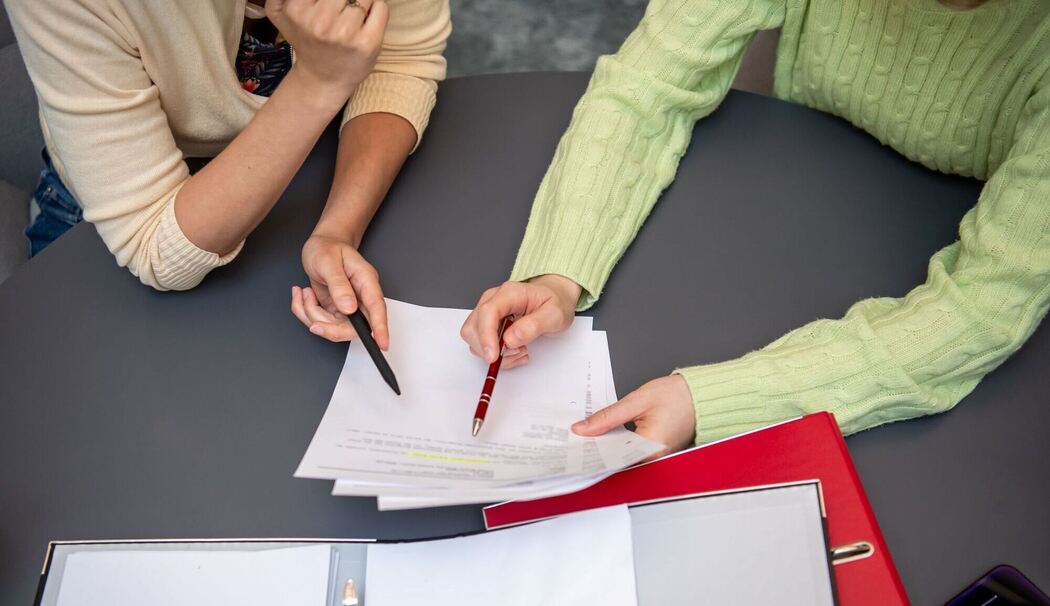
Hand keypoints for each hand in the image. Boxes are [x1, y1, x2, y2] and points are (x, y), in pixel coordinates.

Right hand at [266, 0, 387, 100]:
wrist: (323, 78)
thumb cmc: (306, 39)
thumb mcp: (280, 11)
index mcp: (298, 9)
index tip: (329, 5)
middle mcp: (321, 22)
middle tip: (343, 8)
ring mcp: (345, 33)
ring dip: (363, 2)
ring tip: (352, 16)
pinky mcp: (368, 43)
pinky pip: (381, 7)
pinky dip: (377, 9)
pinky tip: (366, 21)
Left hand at [291, 234, 387, 346]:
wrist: (320, 245)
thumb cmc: (327, 248)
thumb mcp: (329, 262)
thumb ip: (339, 285)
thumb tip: (349, 308)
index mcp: (366, 282)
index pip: (377, 308)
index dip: (380, 328)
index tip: (382, 344)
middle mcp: (360, 297)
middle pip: (353, 326)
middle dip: (329, 327)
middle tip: (312, 322)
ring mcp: (347, 305)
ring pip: (332, 326)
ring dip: (312, 314)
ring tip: (304, 292)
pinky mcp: (334, 309)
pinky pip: (319, 320)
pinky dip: (305, 311)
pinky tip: (303, 294)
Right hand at [460, 274, 581, 366]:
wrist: (554, 299)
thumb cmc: (554, 303)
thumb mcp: (554, 314)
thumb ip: (533, 326)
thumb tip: (510, 339)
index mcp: (509, 293)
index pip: (487, 313)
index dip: (486, 337)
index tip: (493, 356)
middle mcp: (492, 300)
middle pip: (473, 328)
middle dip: (491, 349)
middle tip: (519, 351)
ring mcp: (487, 312)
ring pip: (474, 339)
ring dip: (496, 354)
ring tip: (521, 350)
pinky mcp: (486, 325)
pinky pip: (481, 345)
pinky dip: (497, 356)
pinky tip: (515, 351)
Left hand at [572, 375, 695, 459]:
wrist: (701, 394)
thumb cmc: (678, 395)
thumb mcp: (637, 400)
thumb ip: (608, 417)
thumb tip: (583, 429)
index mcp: (652, 447)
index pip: (613, 458)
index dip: (592, 453)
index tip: (575, 447)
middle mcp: (656, 458)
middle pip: (617, 460)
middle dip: (597, 450)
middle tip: (577, 441)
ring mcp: (658, 457)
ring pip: (624, 457)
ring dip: (607, 448)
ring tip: (587, 438)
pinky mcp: (658, 452)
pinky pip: (633, 453)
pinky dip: (619, 446)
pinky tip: (606, 438)